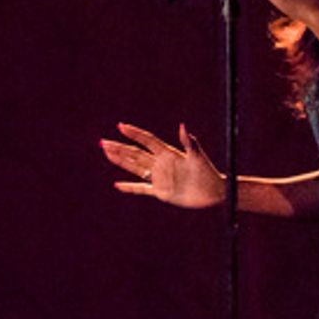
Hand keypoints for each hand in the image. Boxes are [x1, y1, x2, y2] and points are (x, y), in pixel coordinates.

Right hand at [99, 122, 224, 208]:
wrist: (215, 192)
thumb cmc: (208, 173)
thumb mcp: (198, 157)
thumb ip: (190, 142)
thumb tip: (183, 126)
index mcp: (169, 153)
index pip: (147, 141)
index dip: (134, 134)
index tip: (121, 126)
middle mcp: (161, 164)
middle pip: (136, 153)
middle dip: (120, 147)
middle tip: (103, 142)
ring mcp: (160, 177)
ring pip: (135, 168)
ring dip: (121, 161)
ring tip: (107, 153)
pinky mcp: (161, 192)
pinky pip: (142, 188)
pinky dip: (130, 187)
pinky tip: (118, 184)